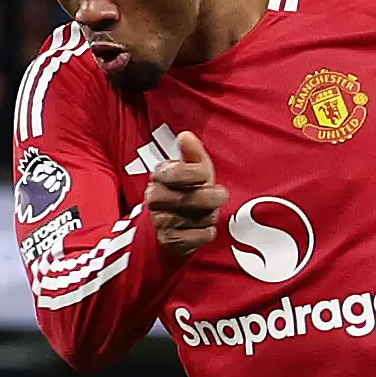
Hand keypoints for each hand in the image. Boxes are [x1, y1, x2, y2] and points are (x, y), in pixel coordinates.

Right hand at [142, 131, 223, 259]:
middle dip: (210, 198)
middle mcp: (154, 197)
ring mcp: (160, 220)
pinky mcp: (168, 241)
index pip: (179, 172)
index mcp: (159, 175)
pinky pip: (198, 237)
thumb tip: (185, 135)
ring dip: (209, 216)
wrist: (172, 226)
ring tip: (207, 212)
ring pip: (196, 218)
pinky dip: (206, 233)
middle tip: (221, 195)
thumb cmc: (187, 190)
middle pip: (188, 198)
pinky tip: (204, 228)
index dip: (198, 174)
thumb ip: (192, 153)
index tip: (205, 176)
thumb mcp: (193, 169)